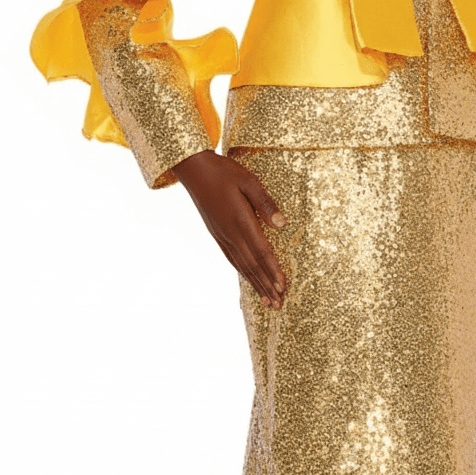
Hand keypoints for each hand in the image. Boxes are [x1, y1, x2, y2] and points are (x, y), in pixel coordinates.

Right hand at [173, 149, 288, 309]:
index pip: (261, 251)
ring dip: (256, 283)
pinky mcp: (216, 233)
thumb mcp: (249, 181)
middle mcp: (230, 233)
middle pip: (252, 265)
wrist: (193, 169)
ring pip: (241, 265)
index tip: (282, 287)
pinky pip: (231, 258)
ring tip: (267, 301)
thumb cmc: (223, 171)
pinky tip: (249, 279)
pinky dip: (243, 272)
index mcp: (240, 221)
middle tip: (278, 304)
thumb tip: (282, 225)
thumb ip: (266, 203)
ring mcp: (221, 235)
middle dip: (266, 285)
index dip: (272, 271)